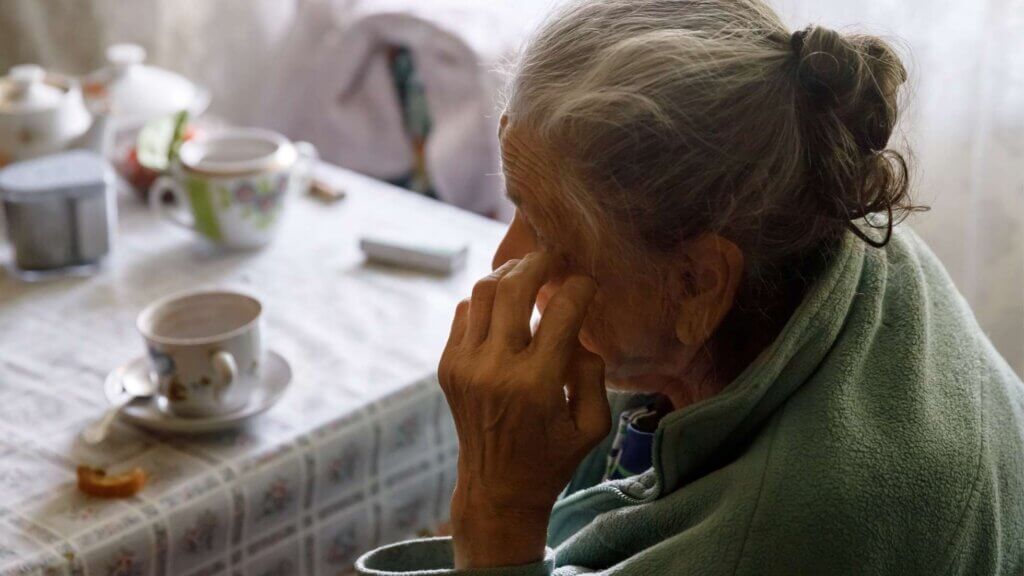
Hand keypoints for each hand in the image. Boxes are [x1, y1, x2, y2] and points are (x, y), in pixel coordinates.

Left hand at [438, 252, 610, 567]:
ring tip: (529, 273)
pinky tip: (506, 307)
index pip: (561, 311)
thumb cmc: (553, 456)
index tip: (589, 285)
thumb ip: (593, 372)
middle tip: (555, 257)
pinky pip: (465, 311)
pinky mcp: (448, 366)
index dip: (580, 288)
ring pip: (483, 291)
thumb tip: (575, 331)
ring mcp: (465, 366)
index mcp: (536, 385)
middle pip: (513, 287)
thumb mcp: (593, 425)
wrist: (496, 488)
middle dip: (539, 262)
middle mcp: (495, 370)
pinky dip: (487, 300)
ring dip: (510, 274)